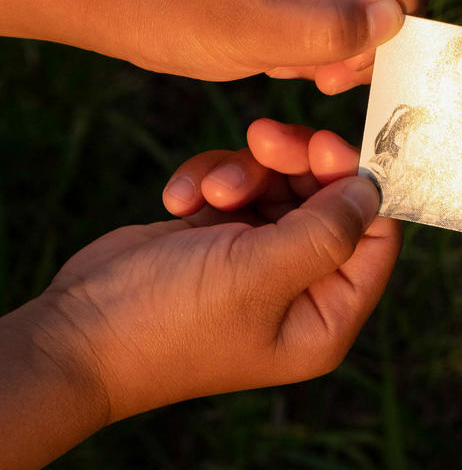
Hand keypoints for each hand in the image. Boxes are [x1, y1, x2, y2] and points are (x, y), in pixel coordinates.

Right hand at [38, 118, 398, 423]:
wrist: (75, 332)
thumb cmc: (170, 320)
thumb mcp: (259, 273)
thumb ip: (327, 231)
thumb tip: (372, 192)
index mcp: (327, 316)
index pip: (377, 238)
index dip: (358, 186)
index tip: (325, 146)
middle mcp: (302, 288)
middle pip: (330, 200)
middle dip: (296, 164)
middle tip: (266, 137)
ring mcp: (261, 260)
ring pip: (282, 185)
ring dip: (244, 173)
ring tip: (209, 192)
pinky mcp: (222, 237)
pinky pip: (240, 187)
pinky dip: (211, 181)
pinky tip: (180, 202)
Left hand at [89, 0, 430, 89]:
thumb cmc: (171, 8)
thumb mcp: (250, 32)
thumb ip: (329, 29)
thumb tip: (395, 22)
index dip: (388, 23)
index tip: (340, 67)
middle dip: (367, 35)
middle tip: (319, 73)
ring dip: (347, 39)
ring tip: (292, 58)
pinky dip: (334, 30)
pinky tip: (292, 44)